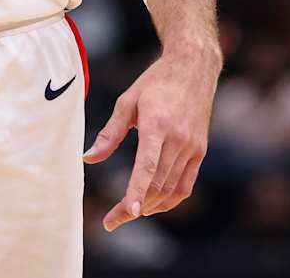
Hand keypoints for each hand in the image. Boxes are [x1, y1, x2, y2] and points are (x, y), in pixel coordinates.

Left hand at [83, 43, 217, 230]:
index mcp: (157, 124)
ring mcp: (192, 146)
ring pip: (171, 188)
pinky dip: (169, 199)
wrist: (193, 68)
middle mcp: (178, 138)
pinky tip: (152, 204)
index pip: (147, 166)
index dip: (136, 191)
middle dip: (133, 206)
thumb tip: (88, 159)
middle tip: (112, 220)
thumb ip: (109, 133)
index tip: (127, 213)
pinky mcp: (200, 151)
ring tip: (128, 214)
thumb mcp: (127, 102)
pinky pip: (186, 184)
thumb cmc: (155, 82)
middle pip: (156, 183)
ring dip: (149, 205)